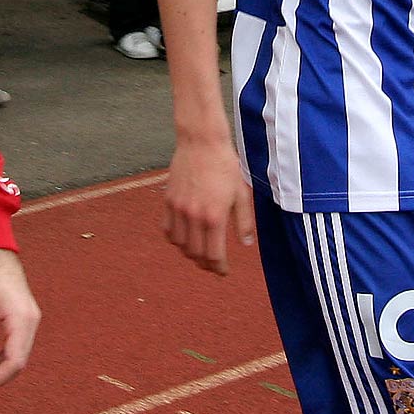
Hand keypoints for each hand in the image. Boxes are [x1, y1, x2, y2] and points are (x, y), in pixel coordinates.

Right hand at [162, 137, 252, 274]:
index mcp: (215, 216)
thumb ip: (244, 221)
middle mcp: (194, 216)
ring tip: (199, 252)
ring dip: (189, 253)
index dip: (219, 268)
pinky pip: (167, 229)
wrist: (201, 141)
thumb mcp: (241, 193)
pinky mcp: (168, 200)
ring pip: (179, 245)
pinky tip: (183, 238)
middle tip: (212, 265)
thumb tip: (246, 243)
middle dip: (205, 264)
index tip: (223, 271)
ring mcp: (178, 209)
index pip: (214, 255)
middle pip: (195, 253)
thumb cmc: (225, 165)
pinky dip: (174, 239)